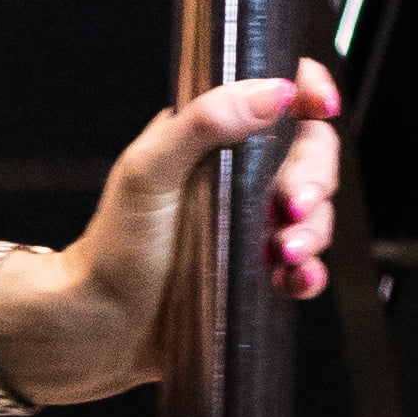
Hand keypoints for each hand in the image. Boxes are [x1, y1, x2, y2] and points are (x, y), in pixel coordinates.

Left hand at [0, 57, 341, 401]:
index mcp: (212, 140)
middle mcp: (239, 178)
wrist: (99, 325)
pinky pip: (305, 266)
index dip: (307, 91)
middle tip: (291, 206)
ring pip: (314, 212)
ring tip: (284, 251)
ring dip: (314, 229)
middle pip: (310, 155)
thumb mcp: (148, 173)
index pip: (276, 97)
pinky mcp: (258, 272)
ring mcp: (252, 226)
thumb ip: (203, 124)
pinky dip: (310, 273)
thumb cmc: (113, 245)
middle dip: (314, 177)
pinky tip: (295, 281)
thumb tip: (271, 91)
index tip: (319, 107)